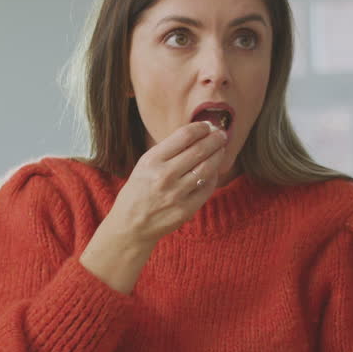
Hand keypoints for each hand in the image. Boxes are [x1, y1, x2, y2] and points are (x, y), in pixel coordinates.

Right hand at [80, 122, 226, 292]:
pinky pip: (207, 188)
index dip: (200, 127)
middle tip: (221, 134)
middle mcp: (164, 176)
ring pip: (207, 168)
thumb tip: (196, 134)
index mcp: (152, 161)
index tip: (207, 125)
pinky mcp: (186, 209)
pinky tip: (213, 170)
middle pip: (199, 150)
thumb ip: (168, 151)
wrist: (131, 225)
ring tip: (221, 149)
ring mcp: (177, 194)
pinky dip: (213, 176)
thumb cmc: (138, 191)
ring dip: (218, 155)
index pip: (184, 136)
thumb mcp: (144, 165)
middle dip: (215, 139)